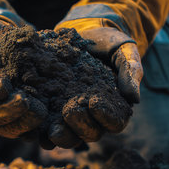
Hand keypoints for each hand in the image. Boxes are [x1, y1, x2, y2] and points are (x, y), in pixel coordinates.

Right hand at [0, 17, 45, 138]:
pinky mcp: (17, 117)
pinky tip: (48, 122)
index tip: (5, 84)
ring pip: (8, 128)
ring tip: (40, 112)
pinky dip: (36, 128)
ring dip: (23, 123)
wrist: (0, 35)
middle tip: (25, 102)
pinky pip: (24, 129)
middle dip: (7, 111)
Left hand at [46, 27, 142, 147]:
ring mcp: (71, 114)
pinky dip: (40, 130)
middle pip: (90, 134)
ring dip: (60, 136)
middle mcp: (92, 116)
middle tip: (70, 112)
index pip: (114, 122)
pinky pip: (47, 127)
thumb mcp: (124, 52)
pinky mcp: (52, 109)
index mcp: (114, 107)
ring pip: (68, 136)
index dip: (105, 117)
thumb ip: (131, 71)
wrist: (85, 32)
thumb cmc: (109, 43)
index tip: (94, 103)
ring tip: (51, 130)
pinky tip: (33, 126)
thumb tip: (135, 99)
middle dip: (80, 127)